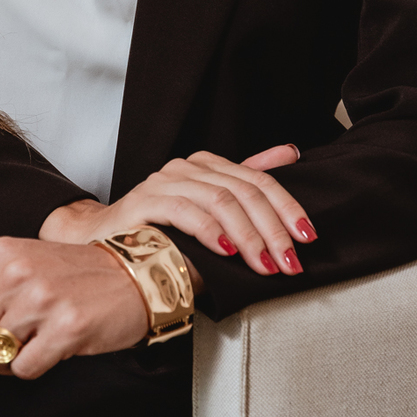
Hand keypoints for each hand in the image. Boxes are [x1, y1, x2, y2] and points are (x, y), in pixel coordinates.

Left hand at [0, 237, 148, 377]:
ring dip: (13, 358)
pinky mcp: (66, 328)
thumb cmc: (68, 274)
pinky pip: (24, 369)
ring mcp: (42, 299)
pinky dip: (36, 366)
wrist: (132, 276)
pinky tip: (55, 345)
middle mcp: (17, 271)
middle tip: (22, 330)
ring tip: (38, 337)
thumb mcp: (12, 268)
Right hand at [40, 143, 313, 278]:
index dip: (286, 207)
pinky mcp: (145, 201)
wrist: (108, 243)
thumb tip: (291, 152)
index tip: (307, 236)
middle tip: (289, 261)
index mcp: (206, 164)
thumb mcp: (210, 209)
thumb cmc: (164, 231)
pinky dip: (210, 231)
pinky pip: (185, 210)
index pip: (257, 178)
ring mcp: (164, 181)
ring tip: (265, 265)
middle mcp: (186, 167)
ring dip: (249, 237)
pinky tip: (227, 251)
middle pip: (243, 191)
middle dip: (272, 229)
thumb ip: (246, 179)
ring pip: (220, 200)